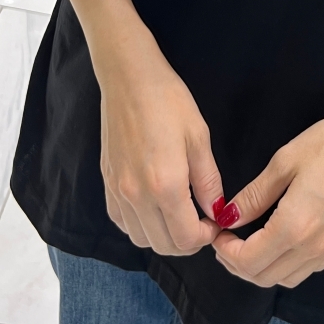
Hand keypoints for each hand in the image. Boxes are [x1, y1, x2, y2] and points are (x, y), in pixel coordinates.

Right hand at [100, 36, 222, 256]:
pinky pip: (122, 222)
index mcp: (165, 186)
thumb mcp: (199, 137)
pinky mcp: (106, 183)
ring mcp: (117, 191)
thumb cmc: (169, 101)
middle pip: (163, 245)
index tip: (214, 222)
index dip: (205, 237)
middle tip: (201, 221)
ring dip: (163, 236)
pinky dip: (140, 225)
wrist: (129, 78)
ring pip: (141, 239)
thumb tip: (216, 211)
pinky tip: (154, 206)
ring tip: (179, 214)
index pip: (186, 239)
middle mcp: (136, 196)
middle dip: (187, 241)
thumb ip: (208, 181)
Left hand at [212, 102, 323, 288]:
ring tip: (247, 243)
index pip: (249, 261)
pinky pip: (306, 269)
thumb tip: (228, 217)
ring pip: (286, 279)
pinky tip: (277, 242)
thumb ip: (254, 196)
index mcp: (294, 227)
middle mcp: (313, 247)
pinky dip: (284, 266)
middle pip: (265, 277)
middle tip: (226, 240)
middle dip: (238, 264)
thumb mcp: (283, 163)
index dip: (226, 252)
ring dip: (261, 269)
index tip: (217, 233)